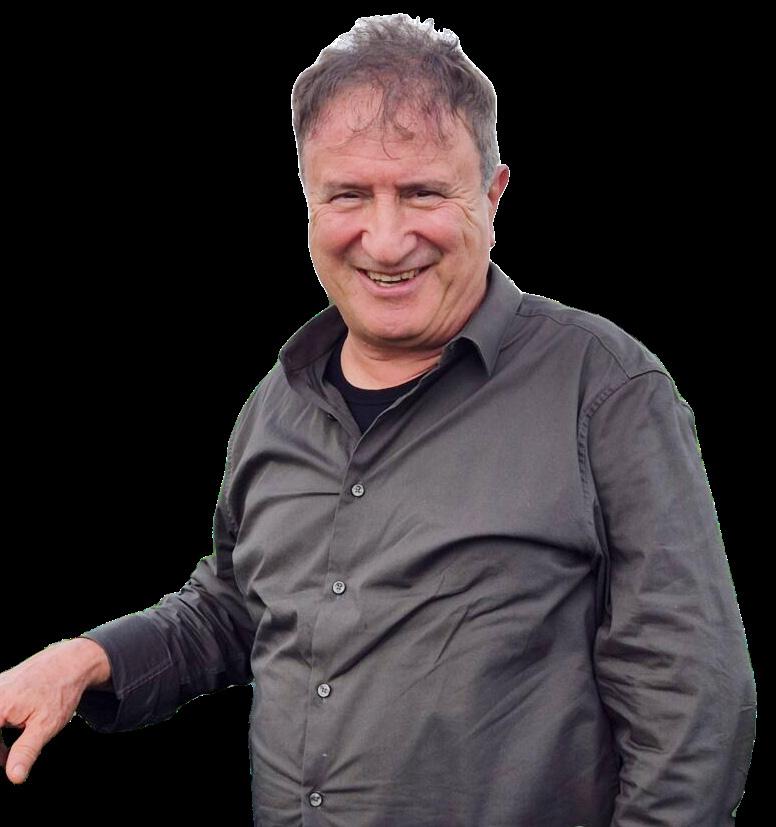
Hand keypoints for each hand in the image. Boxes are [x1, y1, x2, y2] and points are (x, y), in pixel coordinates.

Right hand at [0, 639, 105, 784]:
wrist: (69, 663)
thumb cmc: (59, 692)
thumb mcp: (46, 725)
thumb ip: (26, 752)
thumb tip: (14, 778)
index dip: (0, 753)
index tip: (8, 759)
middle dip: (0, 749)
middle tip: (8, 760)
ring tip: (8, 757)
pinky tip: (9, 744)